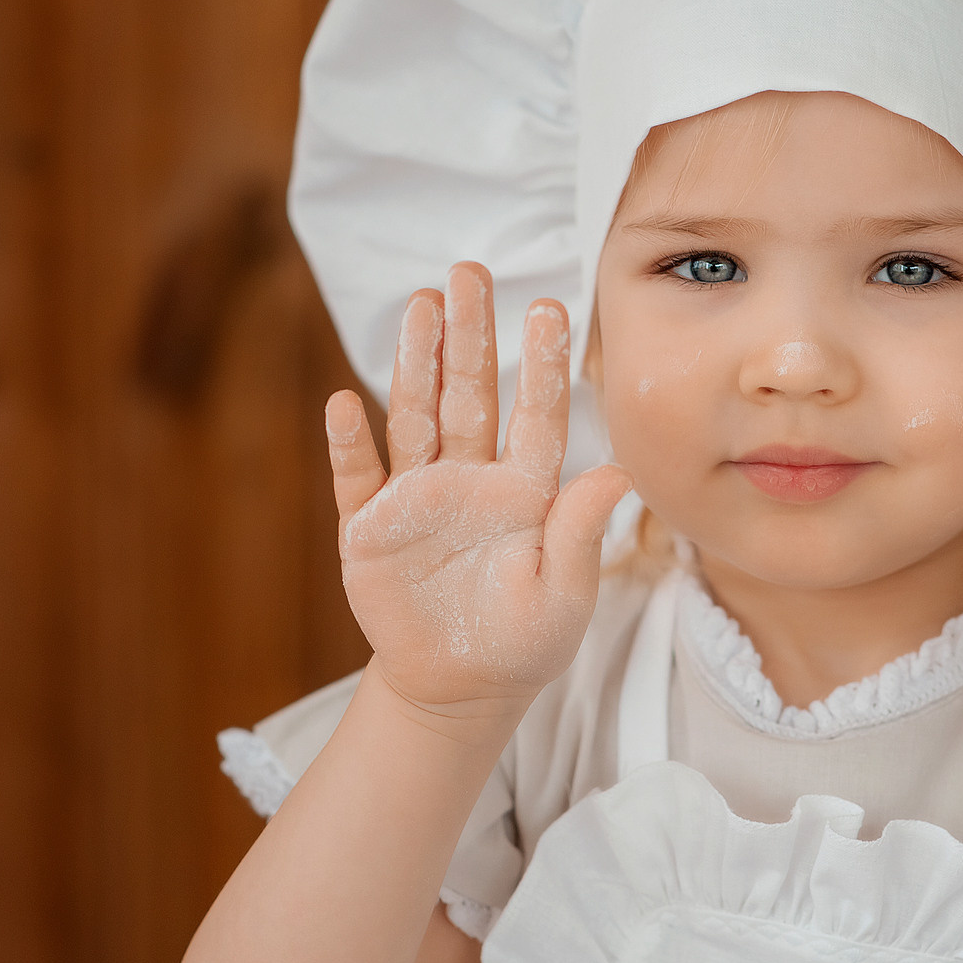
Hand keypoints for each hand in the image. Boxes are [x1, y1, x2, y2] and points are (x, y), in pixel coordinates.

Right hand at [327, 262, 632, 721]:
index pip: (536, 416)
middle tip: (472, 270)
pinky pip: (358, 479)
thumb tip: (619, 471)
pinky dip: (350, 444)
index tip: (552, 307)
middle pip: (469, 396)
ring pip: (415, 417)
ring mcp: (416, 500)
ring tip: (421, 305)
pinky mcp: (370, 530)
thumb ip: (581, 532)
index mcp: (524, 492)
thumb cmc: (524, 642)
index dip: (542, 364)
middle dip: (471, 335)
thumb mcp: (565, 595)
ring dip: (414, 362)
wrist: (460, 691)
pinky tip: (343, 402)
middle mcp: (470, 481)